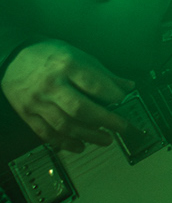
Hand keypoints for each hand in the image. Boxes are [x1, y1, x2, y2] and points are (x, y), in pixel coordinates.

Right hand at [2, 40, 134, 152]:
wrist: (13, 57)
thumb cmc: (49, 55)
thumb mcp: (79, 55)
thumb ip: (103, 73)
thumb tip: (128, 86)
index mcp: (67, 66)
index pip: (94, 84)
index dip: (113, 96)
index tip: (125, 102)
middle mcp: (52, 85)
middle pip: (80, 108)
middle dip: (105, 120)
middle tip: (122, 127)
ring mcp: (37, 102)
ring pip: (64, 124)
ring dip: (88, 135)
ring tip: (106, 139)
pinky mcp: (27, 114)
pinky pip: (46, 133)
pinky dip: (64, 142)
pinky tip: (80, 146)